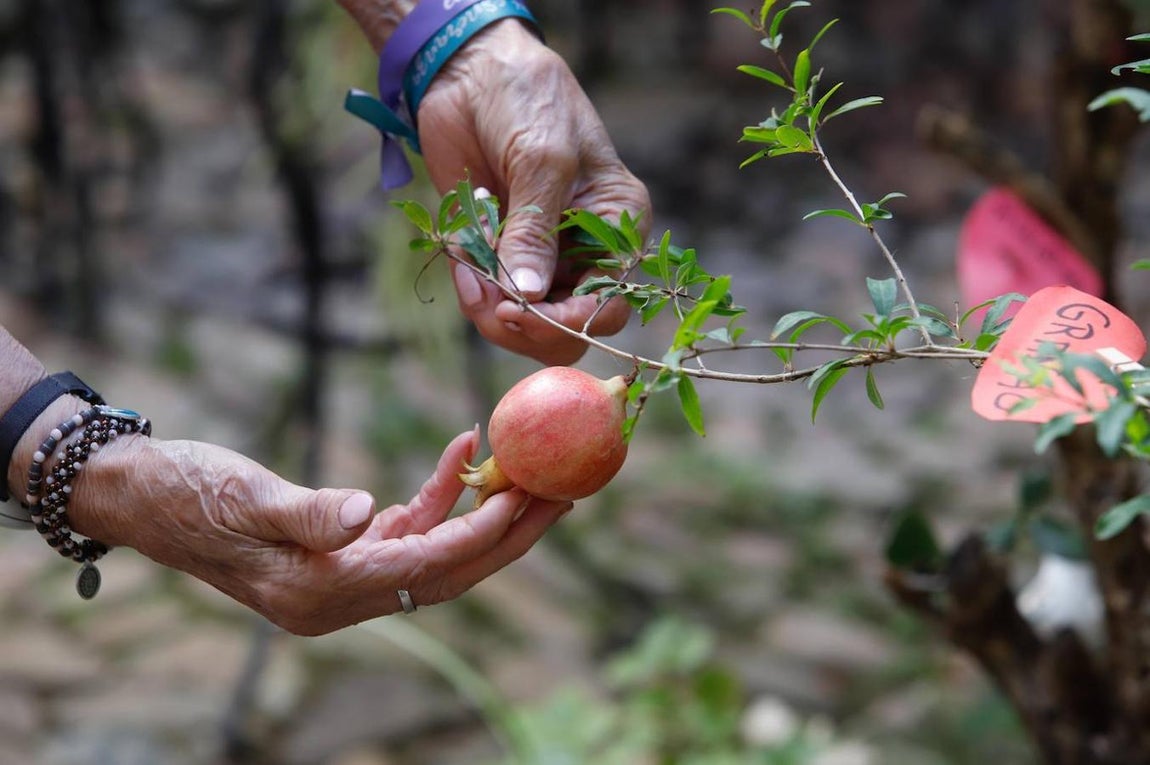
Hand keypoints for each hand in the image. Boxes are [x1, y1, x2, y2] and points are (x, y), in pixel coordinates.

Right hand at [70, 426, 570, 635]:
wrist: (141, 493)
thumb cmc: (185, 492)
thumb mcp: (244, 497)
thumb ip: (309, 512)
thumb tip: (368, 516)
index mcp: (321, 592)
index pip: (428, 567)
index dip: (485, 533)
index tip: (535, 496)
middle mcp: (341, 595)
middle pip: (452, 568)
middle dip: (512, 532)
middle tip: (569, 491)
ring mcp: (343, 574)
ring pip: (440, 549)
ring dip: (488, 512)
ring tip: (539, 471)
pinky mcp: (342, 548)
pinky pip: (408, 526)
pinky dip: (440, 493)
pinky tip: (464, 450)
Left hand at [417, 19, 651, 364]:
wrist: (470, 71)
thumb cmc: (527, 99)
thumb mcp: (541, 159)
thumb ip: (535, 231)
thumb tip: (528, 295)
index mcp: (617, 227)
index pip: (610, 303)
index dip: (571, 320)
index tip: (524, 311)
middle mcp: (583, 250)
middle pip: (567, 326)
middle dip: (529, 326)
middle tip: (494, 307)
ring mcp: (538, 255)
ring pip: (524, 320)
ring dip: (491, 308)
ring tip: (471, 274)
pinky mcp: (496, 252)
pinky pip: (486, 295)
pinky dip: (470, 288)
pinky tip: (461, 258)